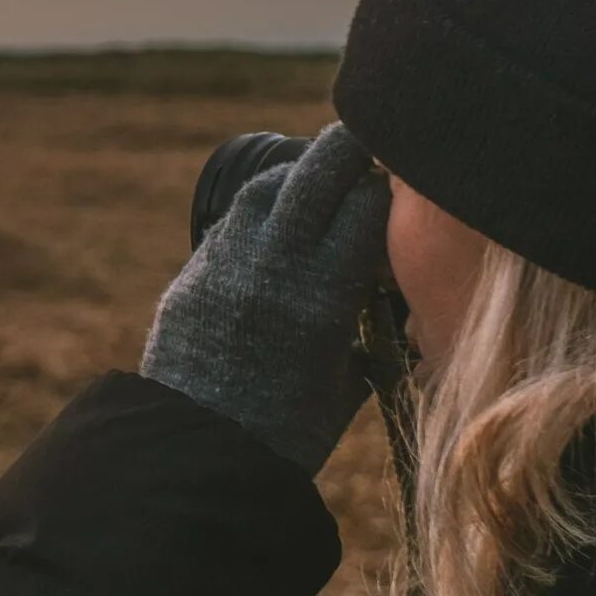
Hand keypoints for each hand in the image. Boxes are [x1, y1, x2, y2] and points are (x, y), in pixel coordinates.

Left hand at [138, 120, 393, 473]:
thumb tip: (395, 304)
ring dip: (301, 175)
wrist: (194, 454)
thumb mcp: (345, 384)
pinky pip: (234, 220)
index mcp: (322, 297)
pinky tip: (280, 220)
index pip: (367, 207)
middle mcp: (274, 267)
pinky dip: (263, 210)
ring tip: (322, 183)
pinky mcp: (194, 271)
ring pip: (269, 184)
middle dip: (349, 149)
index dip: (389, 194)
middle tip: (370, 142)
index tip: (401, 197)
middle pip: (318, 172)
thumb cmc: (285, 434)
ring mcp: (228, 262)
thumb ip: (370, 333)